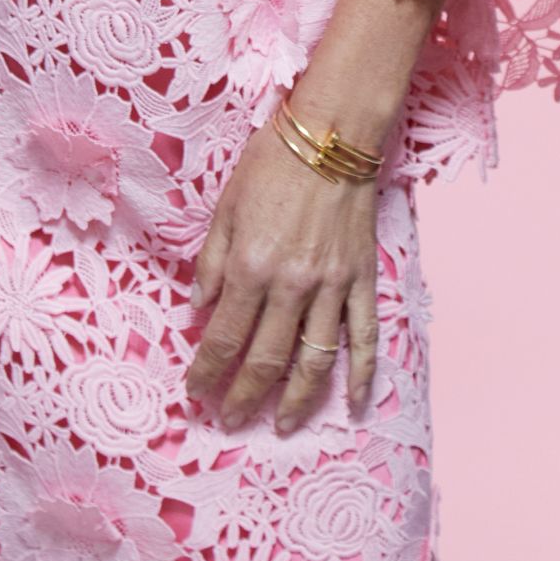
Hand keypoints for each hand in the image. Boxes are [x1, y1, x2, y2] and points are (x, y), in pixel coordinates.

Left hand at [185, 115, 379, 433]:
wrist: (332, 134)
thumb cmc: (271, 163)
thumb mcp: (225, 207)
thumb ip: (211, 262)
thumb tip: (198, 309)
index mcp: (250, 267)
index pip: (224, 337)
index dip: (207, 369)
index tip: (196, 390)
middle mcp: (291, 286)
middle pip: (266, 360)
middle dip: (244, 396)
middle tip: (229, 420)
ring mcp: (332, 288)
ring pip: (314, 362)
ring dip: (296, 401)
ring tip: (281, 426)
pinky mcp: (362, 281)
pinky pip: (364, 338)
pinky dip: (361, 376)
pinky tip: (354, 404)